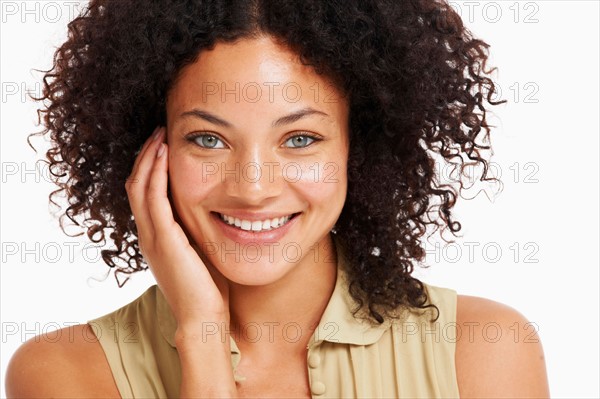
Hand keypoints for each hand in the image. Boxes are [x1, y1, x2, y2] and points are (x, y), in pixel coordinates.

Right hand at [125, 127, 229, 325]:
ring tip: (159, 135)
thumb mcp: (199, 252)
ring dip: (148, 158)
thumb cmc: (208, 288)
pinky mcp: (163, 240)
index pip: (144, 194)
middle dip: (145, 156)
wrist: (203, 317)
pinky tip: (164, 155)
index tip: (163, 145)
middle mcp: (148, 235)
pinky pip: (153, 199)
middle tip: (158, 132)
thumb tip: (214, 212)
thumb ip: (197, 232)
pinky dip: (155, 174)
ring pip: (139, 187)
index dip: (149, 168)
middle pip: (136, 185)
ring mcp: (152, 237)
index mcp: (156, 238)